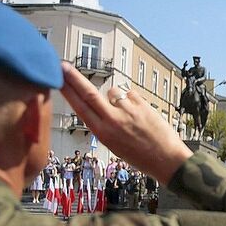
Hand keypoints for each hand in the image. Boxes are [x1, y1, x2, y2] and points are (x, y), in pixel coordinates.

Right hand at [60, 63, 191, 184]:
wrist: (167, 160)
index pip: (80, 107)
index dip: (67, 91)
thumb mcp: (114, 144)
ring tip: (130, 116)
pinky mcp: (143, 104)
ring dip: (116, 99)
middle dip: (73, 78)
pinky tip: (140, 115)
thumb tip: (101, 101)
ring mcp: (128, 110)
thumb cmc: (141, 155)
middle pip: (89, 93)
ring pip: (113, 92)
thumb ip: (105, 123)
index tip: (58, 78)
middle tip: (63, 65)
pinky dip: (132, 101)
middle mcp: (113, 120)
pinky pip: (130, 94)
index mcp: (103, 133)